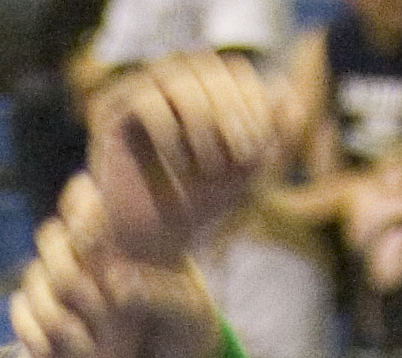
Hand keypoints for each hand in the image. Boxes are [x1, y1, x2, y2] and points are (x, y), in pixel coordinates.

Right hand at [10, 172, 221, 357]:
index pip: (84, 198)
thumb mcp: (187, 311)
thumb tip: (115, 284)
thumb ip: (157, 294)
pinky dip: (29, 330)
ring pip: (35, 279)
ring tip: (86, 345)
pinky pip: (23, 314)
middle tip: (95, 304)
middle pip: (51, 238)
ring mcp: (69, 290)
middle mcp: (89, 257)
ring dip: (49, 308)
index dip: (80, 208)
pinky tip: (48, 353)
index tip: (94, 240)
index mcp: (122, 237)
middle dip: (63, 267)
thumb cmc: (189, 328)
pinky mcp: (55, 323)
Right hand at [87, 51, 280, 264]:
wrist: (152, 244)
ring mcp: (140, 96)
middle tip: (242, 155)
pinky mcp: (113, 115)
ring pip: (179, 81)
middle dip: (232, 111)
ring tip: (211, 168)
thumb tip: (288, 95)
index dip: (253, 101)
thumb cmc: (198, 209)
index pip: (235, 72)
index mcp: (203, 94)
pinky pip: (148, 103)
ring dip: (204, 123)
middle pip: (208, 70)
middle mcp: (171, 87)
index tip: (259, 148)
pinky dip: (172, 137)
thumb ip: (269, 136)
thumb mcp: (244, 174)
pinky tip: (182, 169)